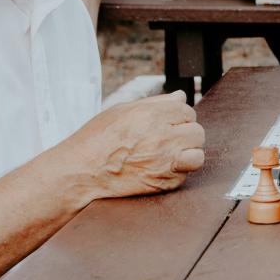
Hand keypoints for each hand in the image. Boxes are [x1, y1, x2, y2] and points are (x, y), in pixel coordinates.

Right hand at [58, 91, 204, 199]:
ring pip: (198, 153)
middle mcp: (162, 137)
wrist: (81, 173)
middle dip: (185, 133)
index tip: (167, 123)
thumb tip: (180, 97)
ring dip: (189, 152)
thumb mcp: (122, 111)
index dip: (178, 116)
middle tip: (168, 139)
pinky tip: (163, 168)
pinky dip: (179, 172)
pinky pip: (186, 175)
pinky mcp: (163, 182)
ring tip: (172, 154)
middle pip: (196, 131)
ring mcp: (165, 161)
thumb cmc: (97, 139)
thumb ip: (155, 103)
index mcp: (152, 115)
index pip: (186, 110)